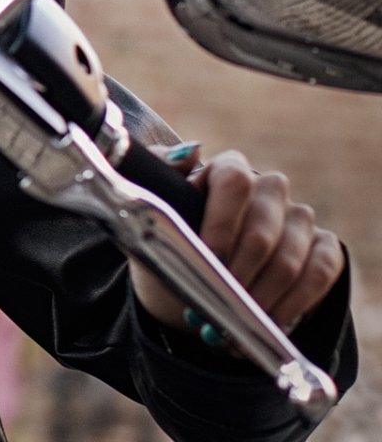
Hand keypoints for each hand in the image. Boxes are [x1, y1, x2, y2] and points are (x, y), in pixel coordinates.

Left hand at [131, 146, 345, 339]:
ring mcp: (299, 218)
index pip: (233, 181)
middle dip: (237, 275)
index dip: (221, 223)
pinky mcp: (323, 248)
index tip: (206, 258)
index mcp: (226, 170)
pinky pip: (320, 274)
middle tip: (216, 305)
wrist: (195, 282)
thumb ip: (163, 179)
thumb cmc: (172, 243)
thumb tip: (190, 152)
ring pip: (290, 258)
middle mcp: (268, 188)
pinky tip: (267, 322)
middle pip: (262, 230)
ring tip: (233, 324)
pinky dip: (291, 304)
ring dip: (259, 298)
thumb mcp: (154, 216)